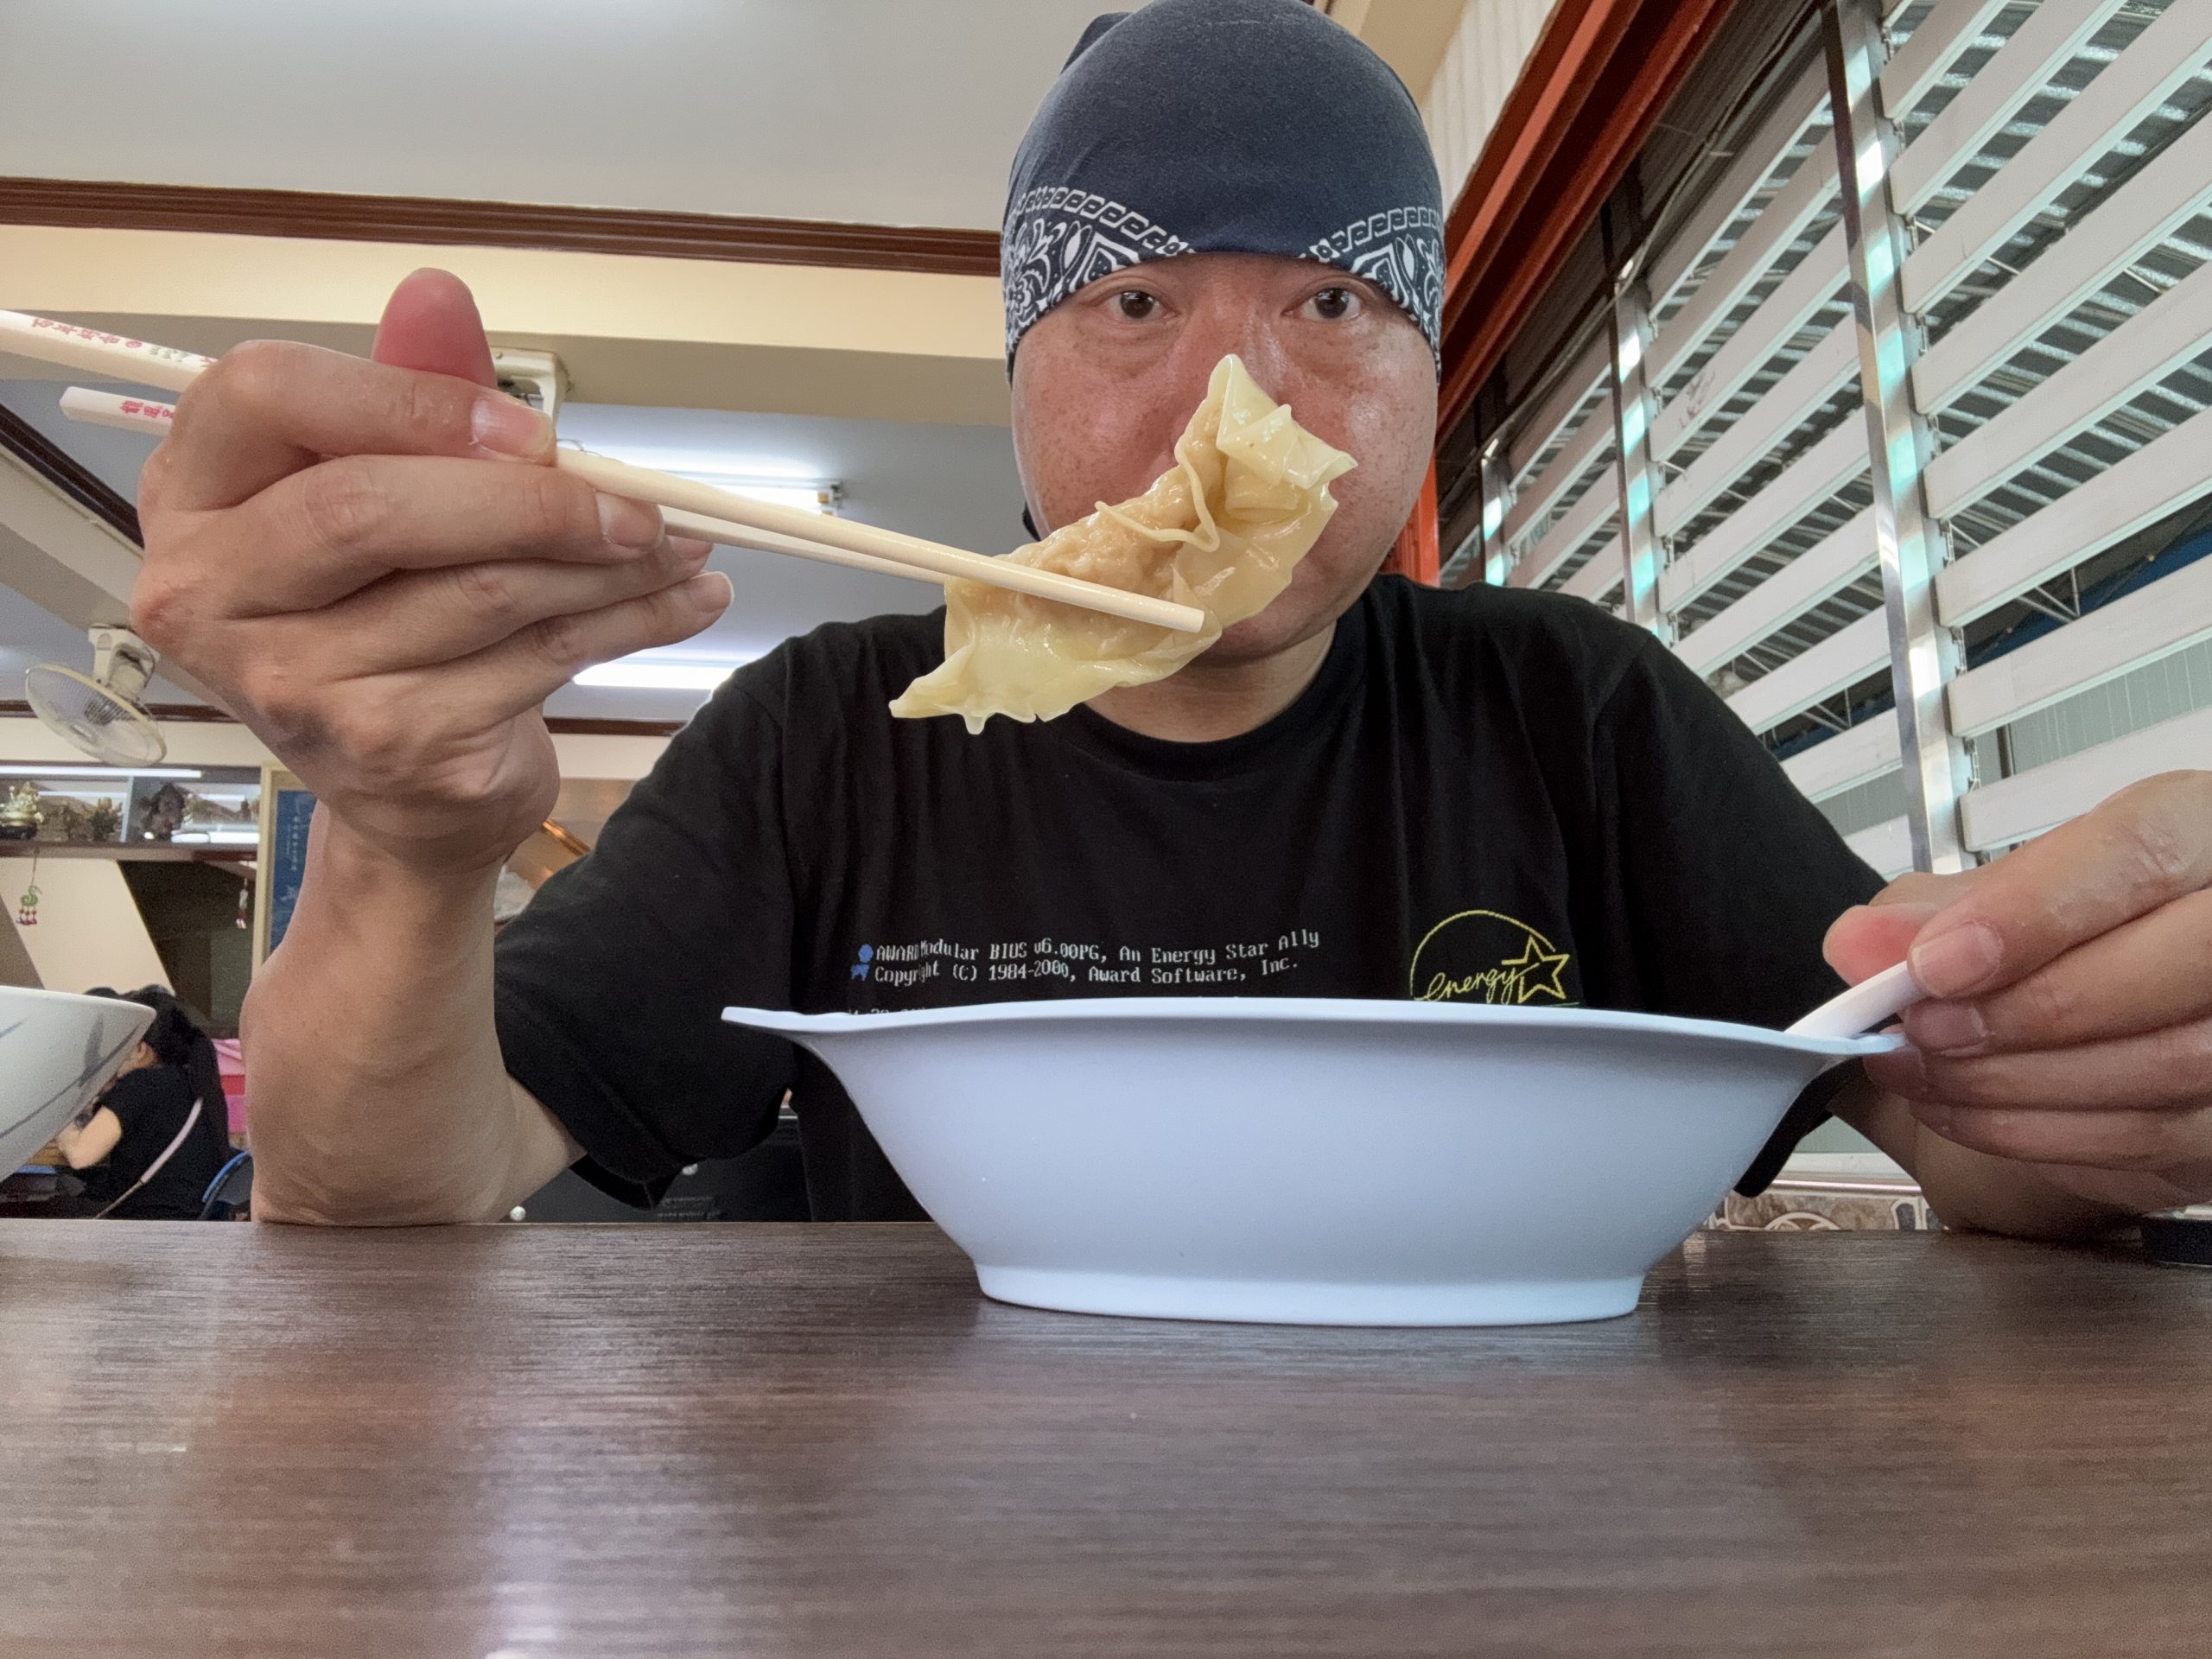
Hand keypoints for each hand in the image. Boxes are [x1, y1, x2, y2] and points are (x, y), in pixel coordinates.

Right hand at [133, 268, 731, 876]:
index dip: (410, 399)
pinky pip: (536, 660)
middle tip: (637, 501)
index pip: (267, 395)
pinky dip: (631, 623)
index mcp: (193, 497)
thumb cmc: (386, 616)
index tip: (529, 430)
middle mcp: (212, 594)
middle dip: (530, 497)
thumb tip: (436, 292)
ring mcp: (294, 682)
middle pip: (369, 507)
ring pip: (479, 590)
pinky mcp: (390, 745)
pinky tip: (682, 601)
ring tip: (682, 543)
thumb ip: (411, 390)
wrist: (405, 789)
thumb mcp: (389, 490)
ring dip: (609, 563)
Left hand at [1824, 772, 2211, 1215]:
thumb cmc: (2062, 935)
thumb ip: (1928, 913)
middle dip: (2026, 1009)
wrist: (2103, 1014)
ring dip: (2015, 1082)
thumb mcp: (1994, 901)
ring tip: (1921, 1068)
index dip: (2034, 912)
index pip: (2140, 851)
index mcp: (2193, 831)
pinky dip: (2035, 1132)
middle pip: (2182, 961)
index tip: (1936, 963)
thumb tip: (1860, 944)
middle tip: (1921, 1025)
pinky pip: (2153, 1135)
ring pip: (2170, 1062)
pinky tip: (1961, 1110)